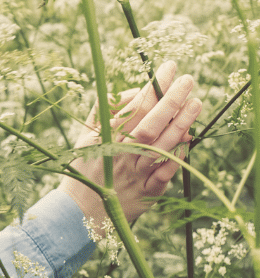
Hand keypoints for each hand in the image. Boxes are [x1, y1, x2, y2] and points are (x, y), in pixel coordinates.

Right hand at [57, 61, 201, 236]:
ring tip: (196, 102)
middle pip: (151, 123)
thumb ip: (105, 109)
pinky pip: (167, 172)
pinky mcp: (147, 193)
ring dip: (183, 123)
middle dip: (172, 99)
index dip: (154, 85)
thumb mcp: (85, 135)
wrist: (80, 210)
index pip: (135, 106)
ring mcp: (134, 174)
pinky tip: (189, 138)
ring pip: (162, 146)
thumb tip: (135, 92)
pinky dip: (179, 155)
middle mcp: (119, 154)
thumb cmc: (86, 166)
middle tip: (188, 80)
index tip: (170, 67)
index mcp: (104, 138)